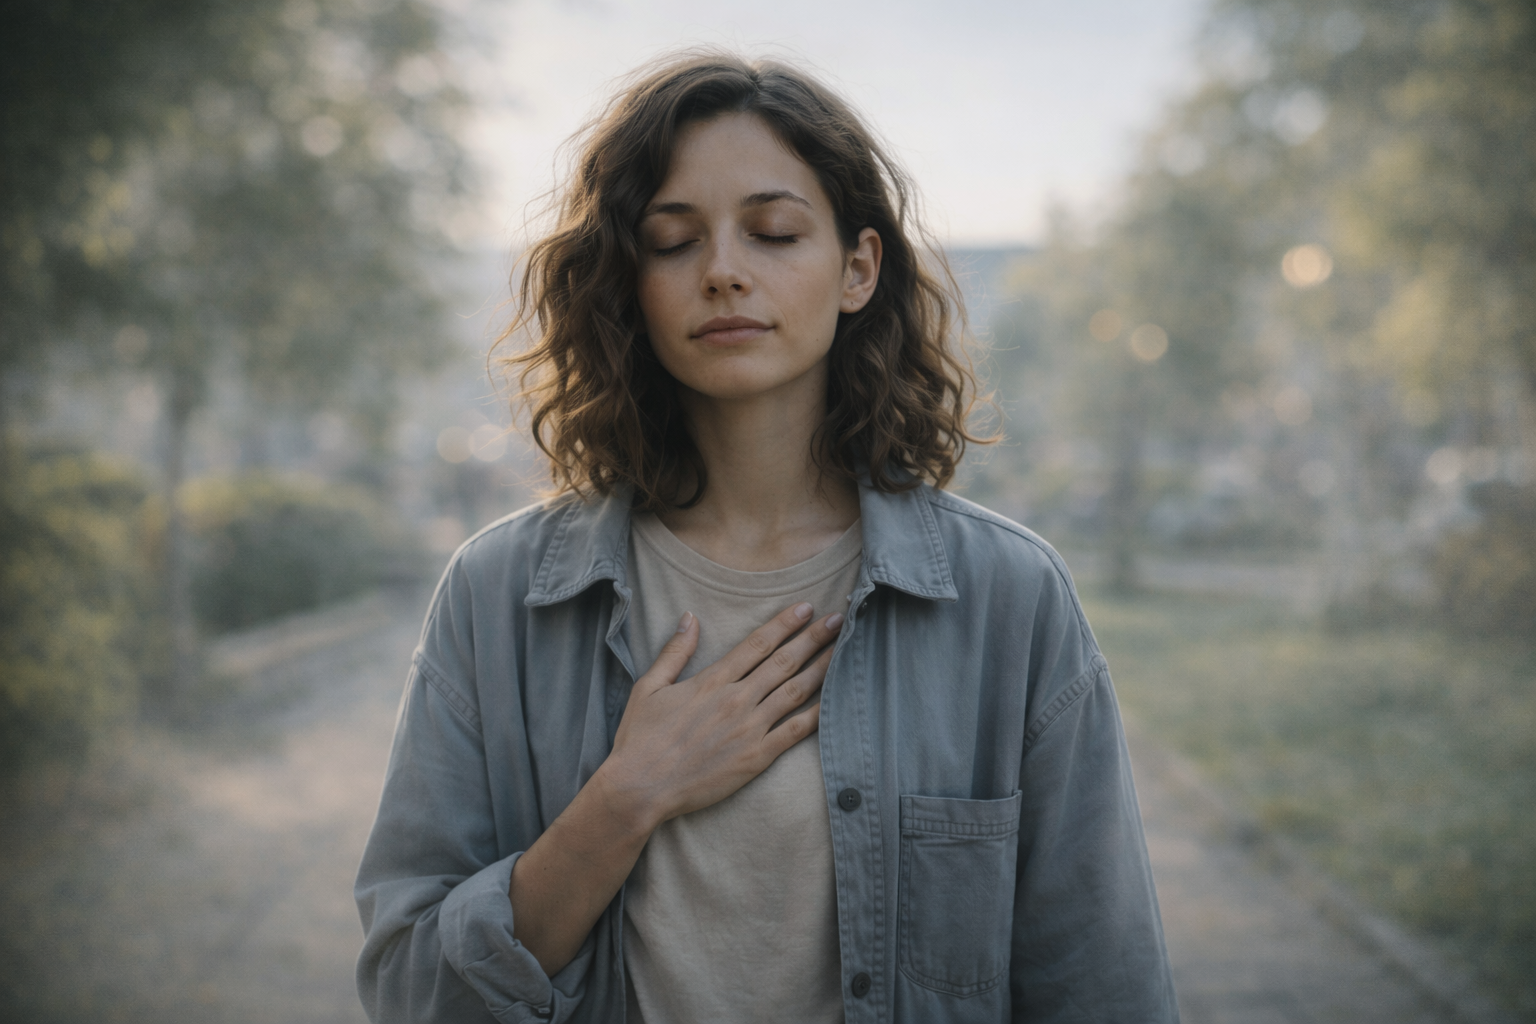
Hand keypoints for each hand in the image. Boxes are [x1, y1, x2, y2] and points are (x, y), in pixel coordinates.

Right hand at [596, 601, 844, 828]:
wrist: (640, 789)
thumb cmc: (640, 740)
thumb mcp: (648, 687)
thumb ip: (674, 652)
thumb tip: (689, 617)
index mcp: (711, 681)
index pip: (757, 644)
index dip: (785, 623)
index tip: (807, 608)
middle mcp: (736, 699)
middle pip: (784, 661)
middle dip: (814, 638)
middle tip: (838, 620)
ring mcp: (749, 728)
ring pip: (796, 691)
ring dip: (822, 668)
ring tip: (842, 650)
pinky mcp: (757, 757)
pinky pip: (795, 731)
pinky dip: (818, 713)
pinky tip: (835, 699)